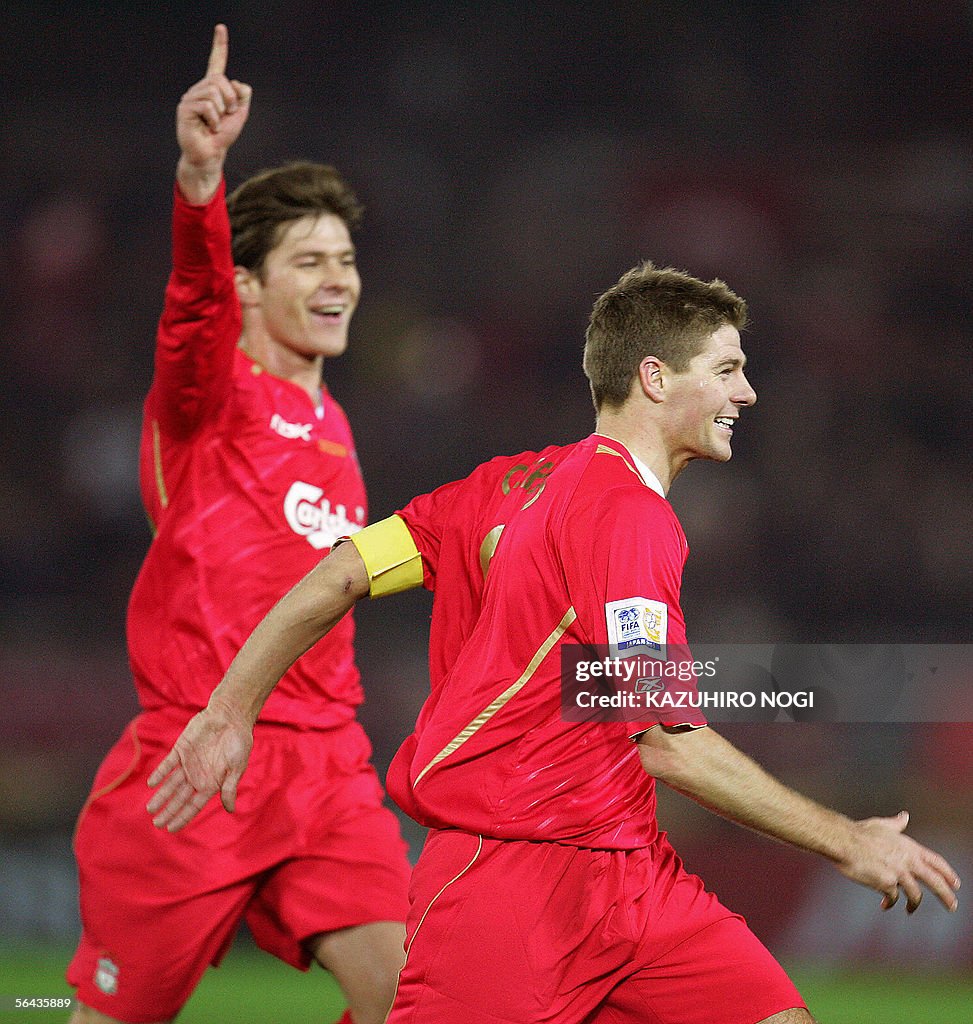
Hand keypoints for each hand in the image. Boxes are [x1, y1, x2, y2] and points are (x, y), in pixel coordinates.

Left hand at [146, 699, 253, 831]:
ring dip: (161, 795)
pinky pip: (168, 764)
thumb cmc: (239, 741)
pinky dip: (160, 773)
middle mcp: (198, 776)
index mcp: (212, 782)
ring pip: (171, 784)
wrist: (231, 715)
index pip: (194, 805)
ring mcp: (188, 763)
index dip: (183, 817)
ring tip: (150, 809)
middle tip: (156, 823)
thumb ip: (230, 787)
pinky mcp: (181, 749)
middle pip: (180, 798)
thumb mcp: (237, 767)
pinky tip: (152, 783)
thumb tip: (230, 810)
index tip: (171, 829)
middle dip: (169, 811)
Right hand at [176, 24, 251, 197]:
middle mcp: (200, 88)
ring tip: (215, 124)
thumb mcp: (239, 114)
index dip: (219, 45)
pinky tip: (208, 127)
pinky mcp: (184, 108)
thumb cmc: (223, 135)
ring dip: (221, 112)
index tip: (221, 28)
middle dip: (230, 100)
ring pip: (214, 92)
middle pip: (220, 80)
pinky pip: (207, 106)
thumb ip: (242, 97)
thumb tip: (237, 84)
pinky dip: (214, 119)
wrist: (211, 154)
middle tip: (226, 116)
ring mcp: (191, 97)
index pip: (216, 63)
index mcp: (213, 88)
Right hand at [837, 811, 960, 912]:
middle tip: (952, 906)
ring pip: (915, 895)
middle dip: (946, 896)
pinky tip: (885, 905)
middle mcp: (908, 860)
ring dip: (913, 905)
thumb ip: (896, 824)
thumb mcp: (882, 825)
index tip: (956, 884)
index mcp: (909, 847)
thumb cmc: (859, 832)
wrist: (843, 841)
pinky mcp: (886, 884)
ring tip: (910, 910)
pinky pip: (892, 898)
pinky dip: (890, 903)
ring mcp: (899, 873)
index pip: (936, 862)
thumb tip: (905, 816)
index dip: (948, 873)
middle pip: (935, 882)